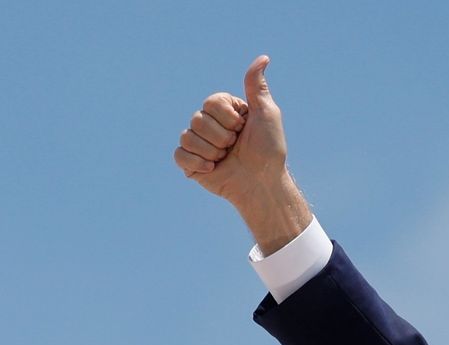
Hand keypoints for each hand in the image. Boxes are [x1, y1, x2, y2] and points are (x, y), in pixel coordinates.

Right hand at [175, 55, 310, 253]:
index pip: (211, 102)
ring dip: (212, 151)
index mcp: (225, 110)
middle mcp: (210, 124)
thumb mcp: (267, 114)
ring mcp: (199, 143)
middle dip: (222, 136)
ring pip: (188, 136)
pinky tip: (213, 169)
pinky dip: (197, 163)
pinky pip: (179, 154)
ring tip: (226, 158)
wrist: (262, 183)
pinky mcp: (191, 163)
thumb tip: (263, 57)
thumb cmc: (269, 149)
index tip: (243, 128)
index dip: (228, 118)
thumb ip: (257, 87)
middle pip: (198, 119)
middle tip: (235, 146)